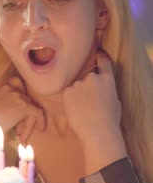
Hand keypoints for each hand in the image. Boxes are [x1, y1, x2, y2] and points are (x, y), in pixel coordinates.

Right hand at [0, 76, 44, 150]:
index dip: (18, 94)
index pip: (13, 83)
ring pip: (30, 106)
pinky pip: (37, 112)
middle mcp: (7, 88)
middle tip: (18, 126)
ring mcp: (16, 96)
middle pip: (23, 96)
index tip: (17, 107)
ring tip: (20, 134)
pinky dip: (40, 121)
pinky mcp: (23, 106)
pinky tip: (40, 129)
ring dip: (27, 121)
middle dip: (23, 111)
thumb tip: (1, 113)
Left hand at [63, 51, 126, 173]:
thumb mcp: (114, 100)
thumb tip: (100, 87)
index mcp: (108, 80)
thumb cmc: (109, 120)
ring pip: (76, 86)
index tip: (97, 52)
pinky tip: (75, 109)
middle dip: (86, 87)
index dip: (100, 57)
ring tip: (82, 108)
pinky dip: (69, 99)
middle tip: (88, 102)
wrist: (98, 130)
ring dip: (77, 94)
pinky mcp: (67, 91)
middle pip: (86, 77)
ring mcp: (79, 83)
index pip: (104, 62)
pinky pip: (67, 93)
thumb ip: (106, 89)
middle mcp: (93, 77)